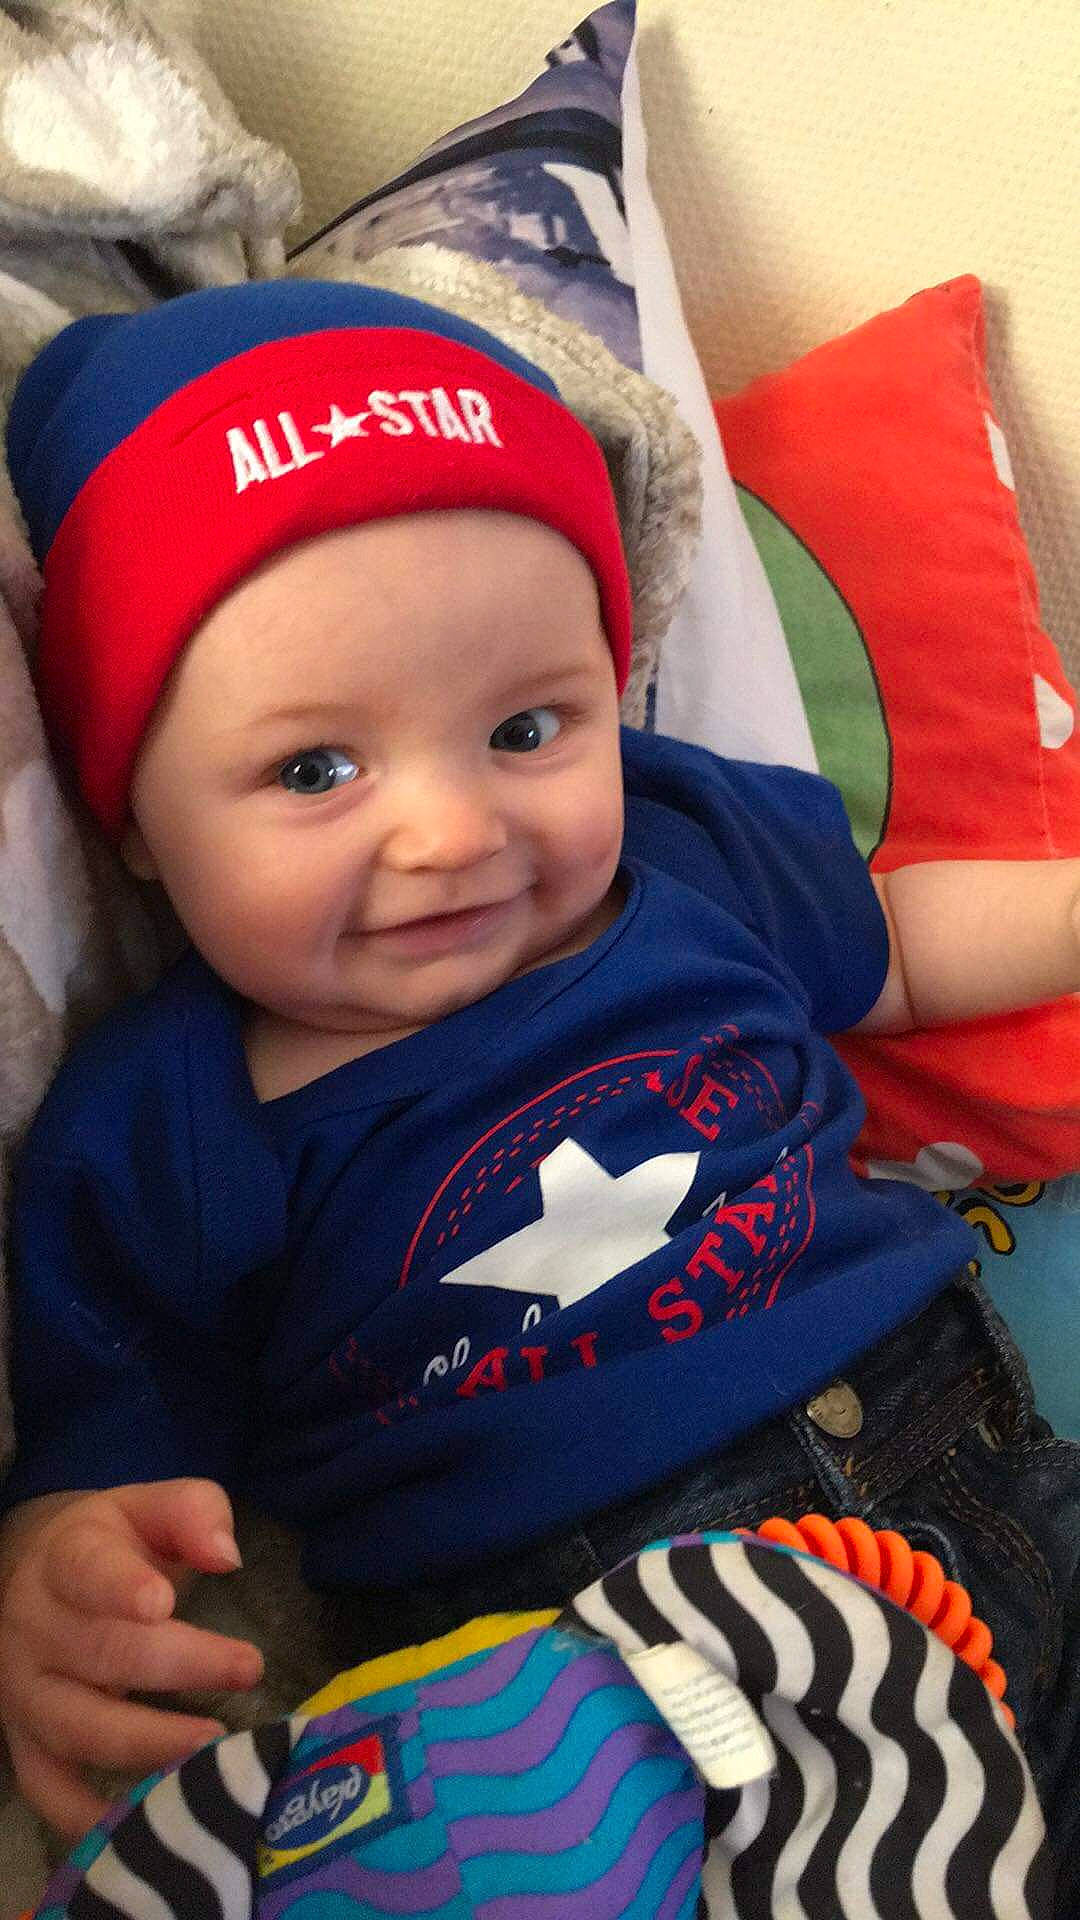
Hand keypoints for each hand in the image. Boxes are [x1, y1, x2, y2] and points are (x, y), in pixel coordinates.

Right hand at [0, 1478, 263, 1839]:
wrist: (39, 1578)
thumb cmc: (116, 1545)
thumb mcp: (151, 1507)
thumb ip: (193, 1513)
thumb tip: (226, 1554)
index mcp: (66, 1558)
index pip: (87, 1570)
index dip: (120, 1587)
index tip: (161, 1604)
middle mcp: (34, 1627)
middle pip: (101, 1653)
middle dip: (177, 1666)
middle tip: (248, 1669)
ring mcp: (24, 1693)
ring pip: (76, 1727)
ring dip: (144, 1744)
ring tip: (211, 1746)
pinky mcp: (25, 1744)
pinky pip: (48, 1790)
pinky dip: (88, 1815)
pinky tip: (147, 1821)